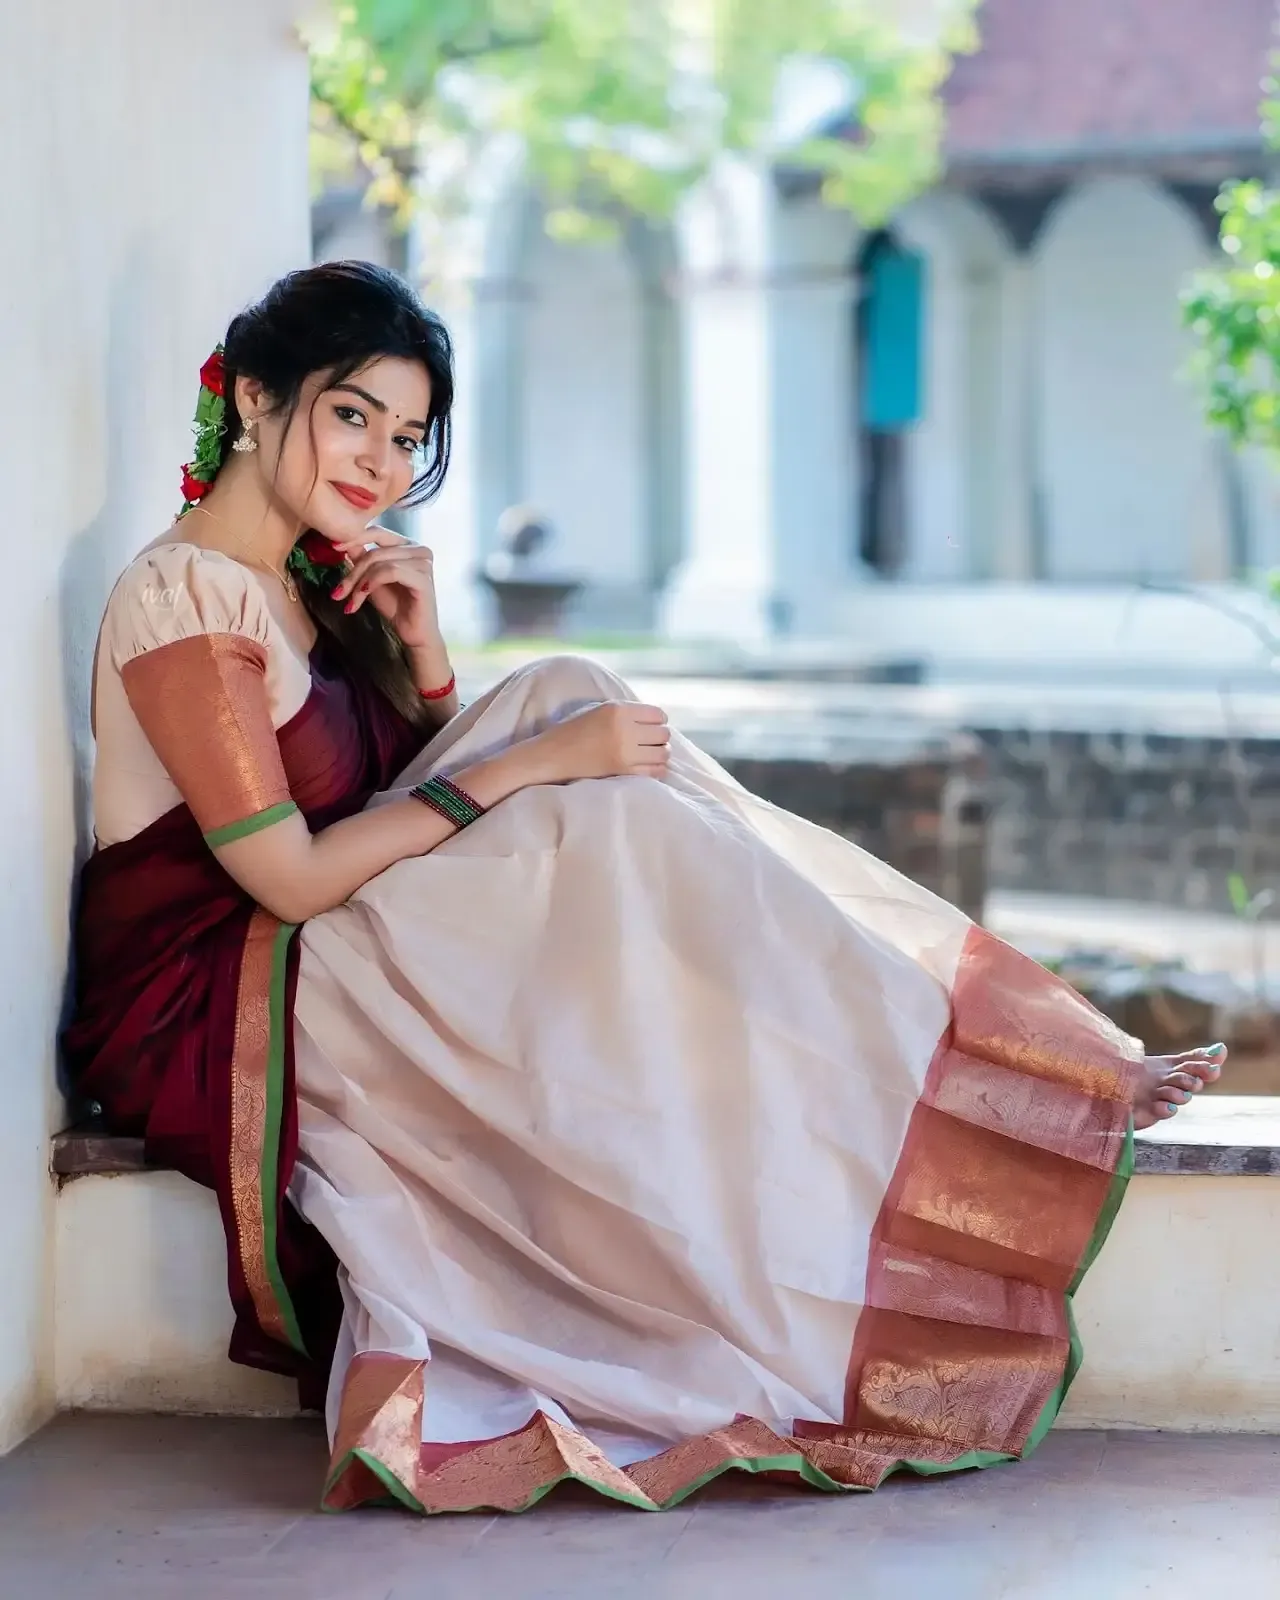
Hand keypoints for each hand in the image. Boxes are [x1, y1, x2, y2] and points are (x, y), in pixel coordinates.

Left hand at [330, 526, 442, 649]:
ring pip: (379, 561)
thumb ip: (361, 559)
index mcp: (407, 545)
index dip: (353, 537)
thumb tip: (341, 540)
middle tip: (339, 592)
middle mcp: (418, 549)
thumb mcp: (371, 579)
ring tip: (352, 601)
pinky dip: (372, 583)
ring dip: (360, 582)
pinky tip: (363, 596)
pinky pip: (390, 572)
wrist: (413, 633)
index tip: (333, 547)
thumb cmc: (396, 606)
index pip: (377, 532)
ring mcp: (423, 562)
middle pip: (375, 550)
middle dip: (353, 572)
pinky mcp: (424, 578)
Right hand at [523, 702, 671, 784]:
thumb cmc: (574, 732)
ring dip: (659, 753)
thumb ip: (627, 713)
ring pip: (663, 753)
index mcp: (617, 710)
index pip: (658, 715)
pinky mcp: (623, 773)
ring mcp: (625, 753)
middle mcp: (624, 730)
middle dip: (658, 738)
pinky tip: (645, 766)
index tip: (649, 727)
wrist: (551, 757)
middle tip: (647, 743)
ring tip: (647, 755)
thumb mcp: (599, 711)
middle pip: (663, 734)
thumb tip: (658, 721)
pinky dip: (656, 769)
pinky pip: (656, 771)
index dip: (657, 721)